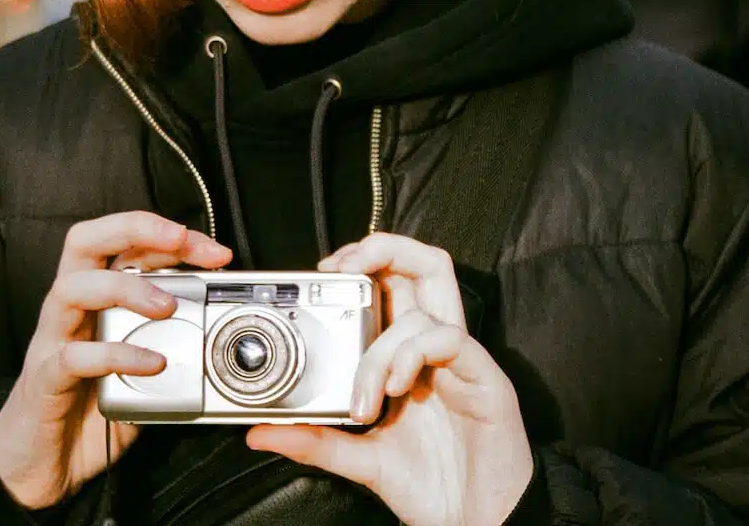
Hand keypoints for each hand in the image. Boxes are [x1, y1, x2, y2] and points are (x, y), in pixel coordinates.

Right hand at [0, 212, 231, 509]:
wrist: (39, 466)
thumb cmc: (86, 411)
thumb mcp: (138, 370)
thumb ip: (167, 346)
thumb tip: (216, 333)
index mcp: (93, 300)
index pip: (123, 244)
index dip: (168, 235)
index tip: (214, 252)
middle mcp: (69, 310)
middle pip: (85, 241)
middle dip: (135, 228)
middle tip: (180, 240)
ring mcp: (52, 341)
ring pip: (73, 287)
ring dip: (125, 288)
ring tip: (168, 306)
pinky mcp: (44, 379)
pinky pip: (74, 356)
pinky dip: (117, 354)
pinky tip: (151, 363)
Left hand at [247, 234, 533, 525]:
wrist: (479, 524)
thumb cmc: (433, 487)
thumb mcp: (361, 459)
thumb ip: (316, 441)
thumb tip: (261, 431)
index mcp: (413, 356)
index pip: (395, 283)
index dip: (361, 263)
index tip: (323, 273)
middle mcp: (438, 349)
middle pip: (423, 264)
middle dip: (379, 249)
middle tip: (341, 268)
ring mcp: (464, 360)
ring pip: (429, 298)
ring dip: (383, 341)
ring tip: (370, 390)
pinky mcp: (487, 379)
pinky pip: (450, 338)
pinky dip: (412, 354)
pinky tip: (395, 389)